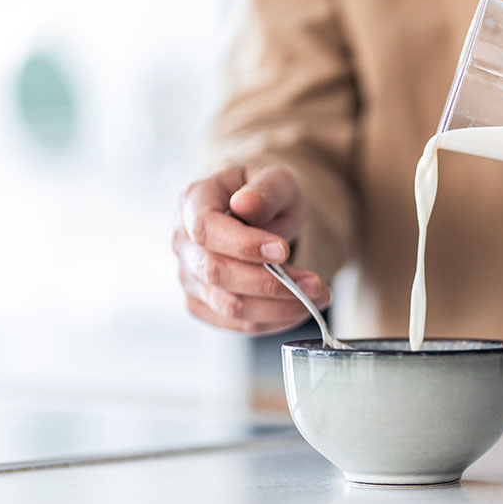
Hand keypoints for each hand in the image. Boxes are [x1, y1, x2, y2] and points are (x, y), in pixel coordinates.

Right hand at [172, 165, 330, 334]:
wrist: (258, 215)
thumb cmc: (265, 196)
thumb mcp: (275, 180)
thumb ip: (265, 189)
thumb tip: (246, 204)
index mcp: (193, 202)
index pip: (206, 229)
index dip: (243, 245)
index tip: (284, 250)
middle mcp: (184, 242)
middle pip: (216, 273)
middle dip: (271, 283)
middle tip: (316, 284)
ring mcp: (189, 276)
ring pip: (229, 305)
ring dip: (279, 307)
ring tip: (318, 296)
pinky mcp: (203, 303)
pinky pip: (235, 323)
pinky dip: (272, 321)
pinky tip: (299, 309)